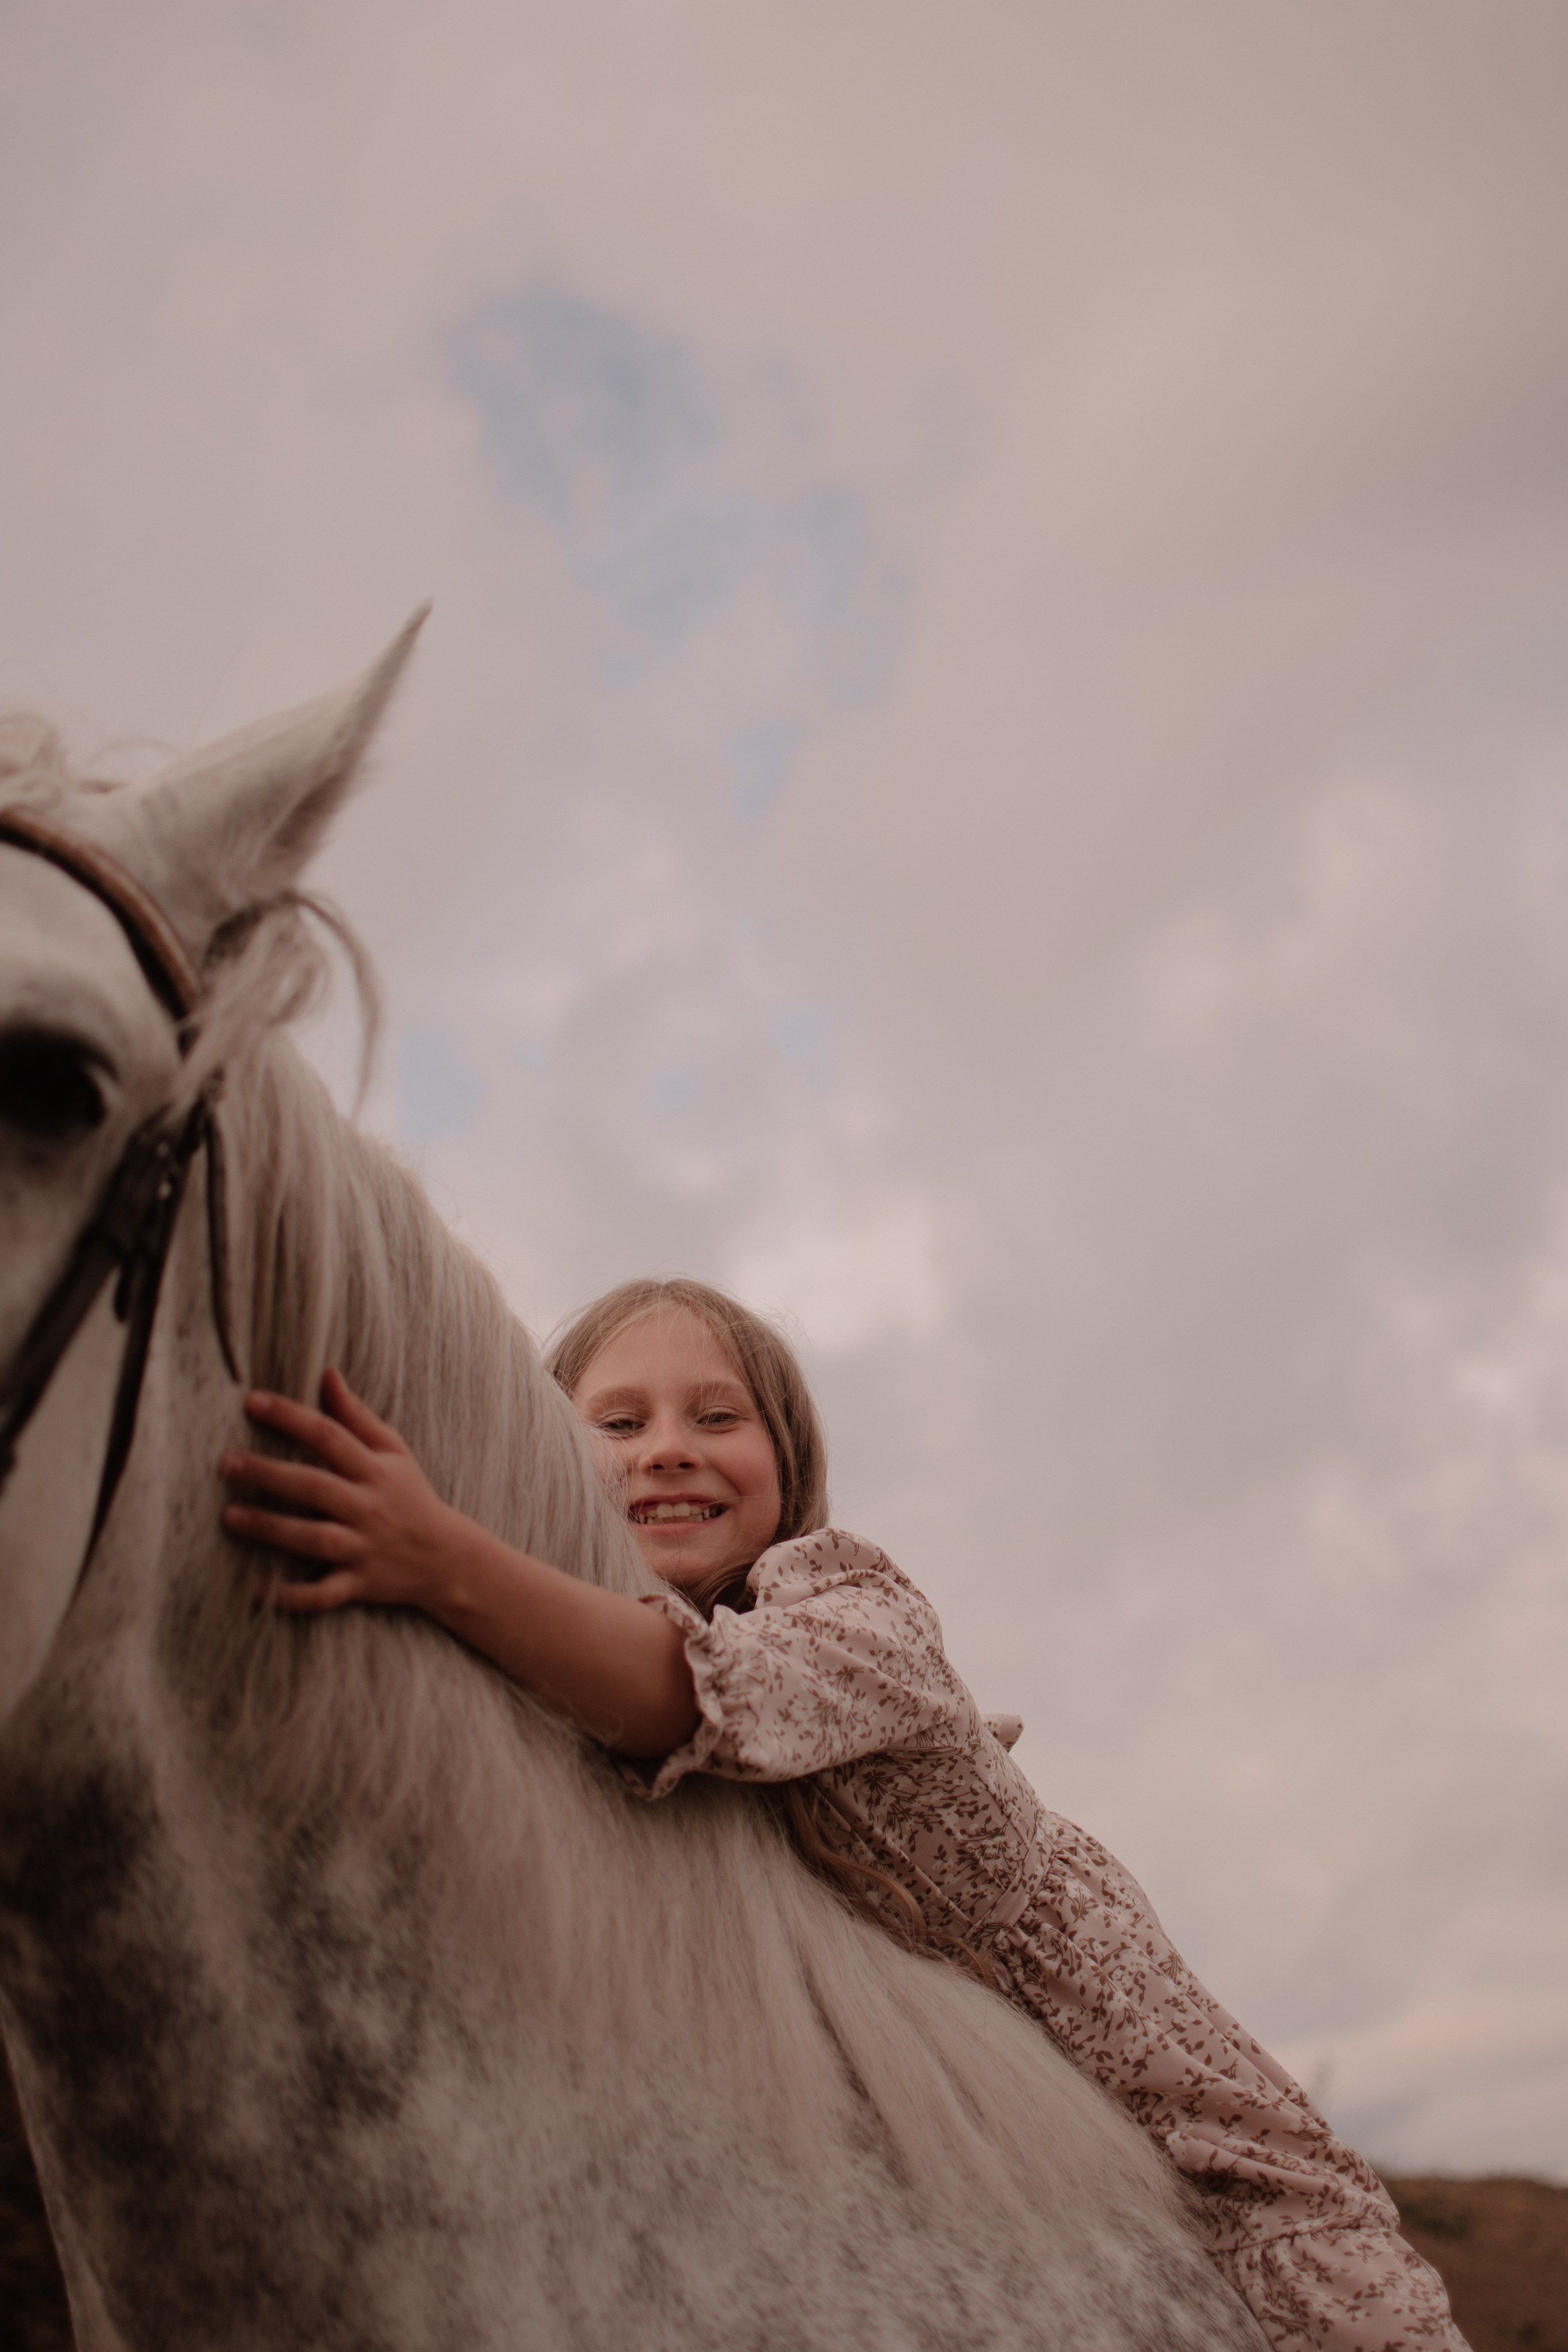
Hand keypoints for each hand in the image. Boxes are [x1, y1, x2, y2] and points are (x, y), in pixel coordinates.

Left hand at [220, 1368, 457, 1614]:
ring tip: (229, 1516)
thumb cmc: (411, 1497)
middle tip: (225, 1463)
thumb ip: (357, 1416)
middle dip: (269, 1474)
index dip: (290, 1416)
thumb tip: (326, 1374)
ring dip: (271, 1528)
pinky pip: (323, 1594)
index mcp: (373, 1470)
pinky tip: (255, 1589)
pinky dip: (291, 1595)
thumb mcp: (394, 1451)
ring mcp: (363, 1548)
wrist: (446, 1557)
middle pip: (314, 1486)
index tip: (251, 1401)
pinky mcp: (359, 1584)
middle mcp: (367, 1507)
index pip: (328, 1435)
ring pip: (314, 1538)